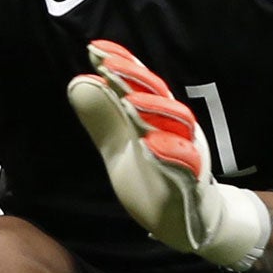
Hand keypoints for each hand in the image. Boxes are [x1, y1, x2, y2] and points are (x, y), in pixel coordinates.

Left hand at [66, 39, 270, 271]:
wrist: (191, 223)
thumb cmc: (157, 177)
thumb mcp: (120, 148)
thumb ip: (103, 118)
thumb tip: (78, 81)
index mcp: (160, 119)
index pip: (141, 87)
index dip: (123, 66)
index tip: (96, 49)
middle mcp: (178, 131)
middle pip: (160, 99)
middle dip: (135, 80)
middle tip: (108, 65)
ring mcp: (189, 156)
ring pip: (177, 128)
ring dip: (154, 112)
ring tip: (128, 102)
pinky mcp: (194, 186)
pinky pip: (187, 167)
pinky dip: (172, 154)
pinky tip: (152, 143)